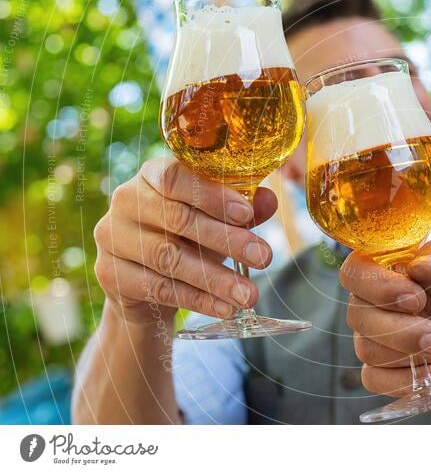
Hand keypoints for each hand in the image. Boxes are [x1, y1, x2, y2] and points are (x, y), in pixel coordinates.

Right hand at [93, 156, 276, 324]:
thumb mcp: (218, 221)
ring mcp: (112, 237)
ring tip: (249, 294)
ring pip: (169, 258)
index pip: (177, 176)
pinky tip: (225, 307)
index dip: (213, 195)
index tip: (247, 214)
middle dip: (227, 240)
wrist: (146, 283)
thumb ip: (242, 209)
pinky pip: (159, 288)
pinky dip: (198, 300)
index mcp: (151, 175)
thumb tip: (269, 200)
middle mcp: (126, 200)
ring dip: (216, 278)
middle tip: (264, 257)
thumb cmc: (187, 238)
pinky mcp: (109, 273)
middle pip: (178, 218)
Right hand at [342, 227, 430, 395]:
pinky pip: (374, 379)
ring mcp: (375, 331)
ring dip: (412, 355)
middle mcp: (370, 296)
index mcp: (382, 261)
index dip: (379, 289)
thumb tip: (420, 267)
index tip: (417, 299)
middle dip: (403, 332)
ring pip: (368, 350)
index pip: (354, 273)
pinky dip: (404, 382)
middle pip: (359, 318)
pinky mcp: (387, 361)